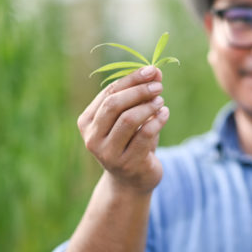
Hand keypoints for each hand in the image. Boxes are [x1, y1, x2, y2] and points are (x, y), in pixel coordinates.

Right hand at [77, 65, 169, 193]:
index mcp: (87, 122)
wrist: (132, 181)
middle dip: (139, 91)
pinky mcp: (128, 164)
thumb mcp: (131, 117)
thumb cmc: (130, 142)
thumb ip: (140, 95)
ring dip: (149, 106)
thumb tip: (156, 71)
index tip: (152, 70)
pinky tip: (165, 113)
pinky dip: (158, 120)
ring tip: (161, 101)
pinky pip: (145, 135)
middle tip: (158, 86)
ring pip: (129, 120)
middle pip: (114, 104)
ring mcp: (108, 153)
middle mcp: (92, 138)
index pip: (109, 93)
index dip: (131, 79)